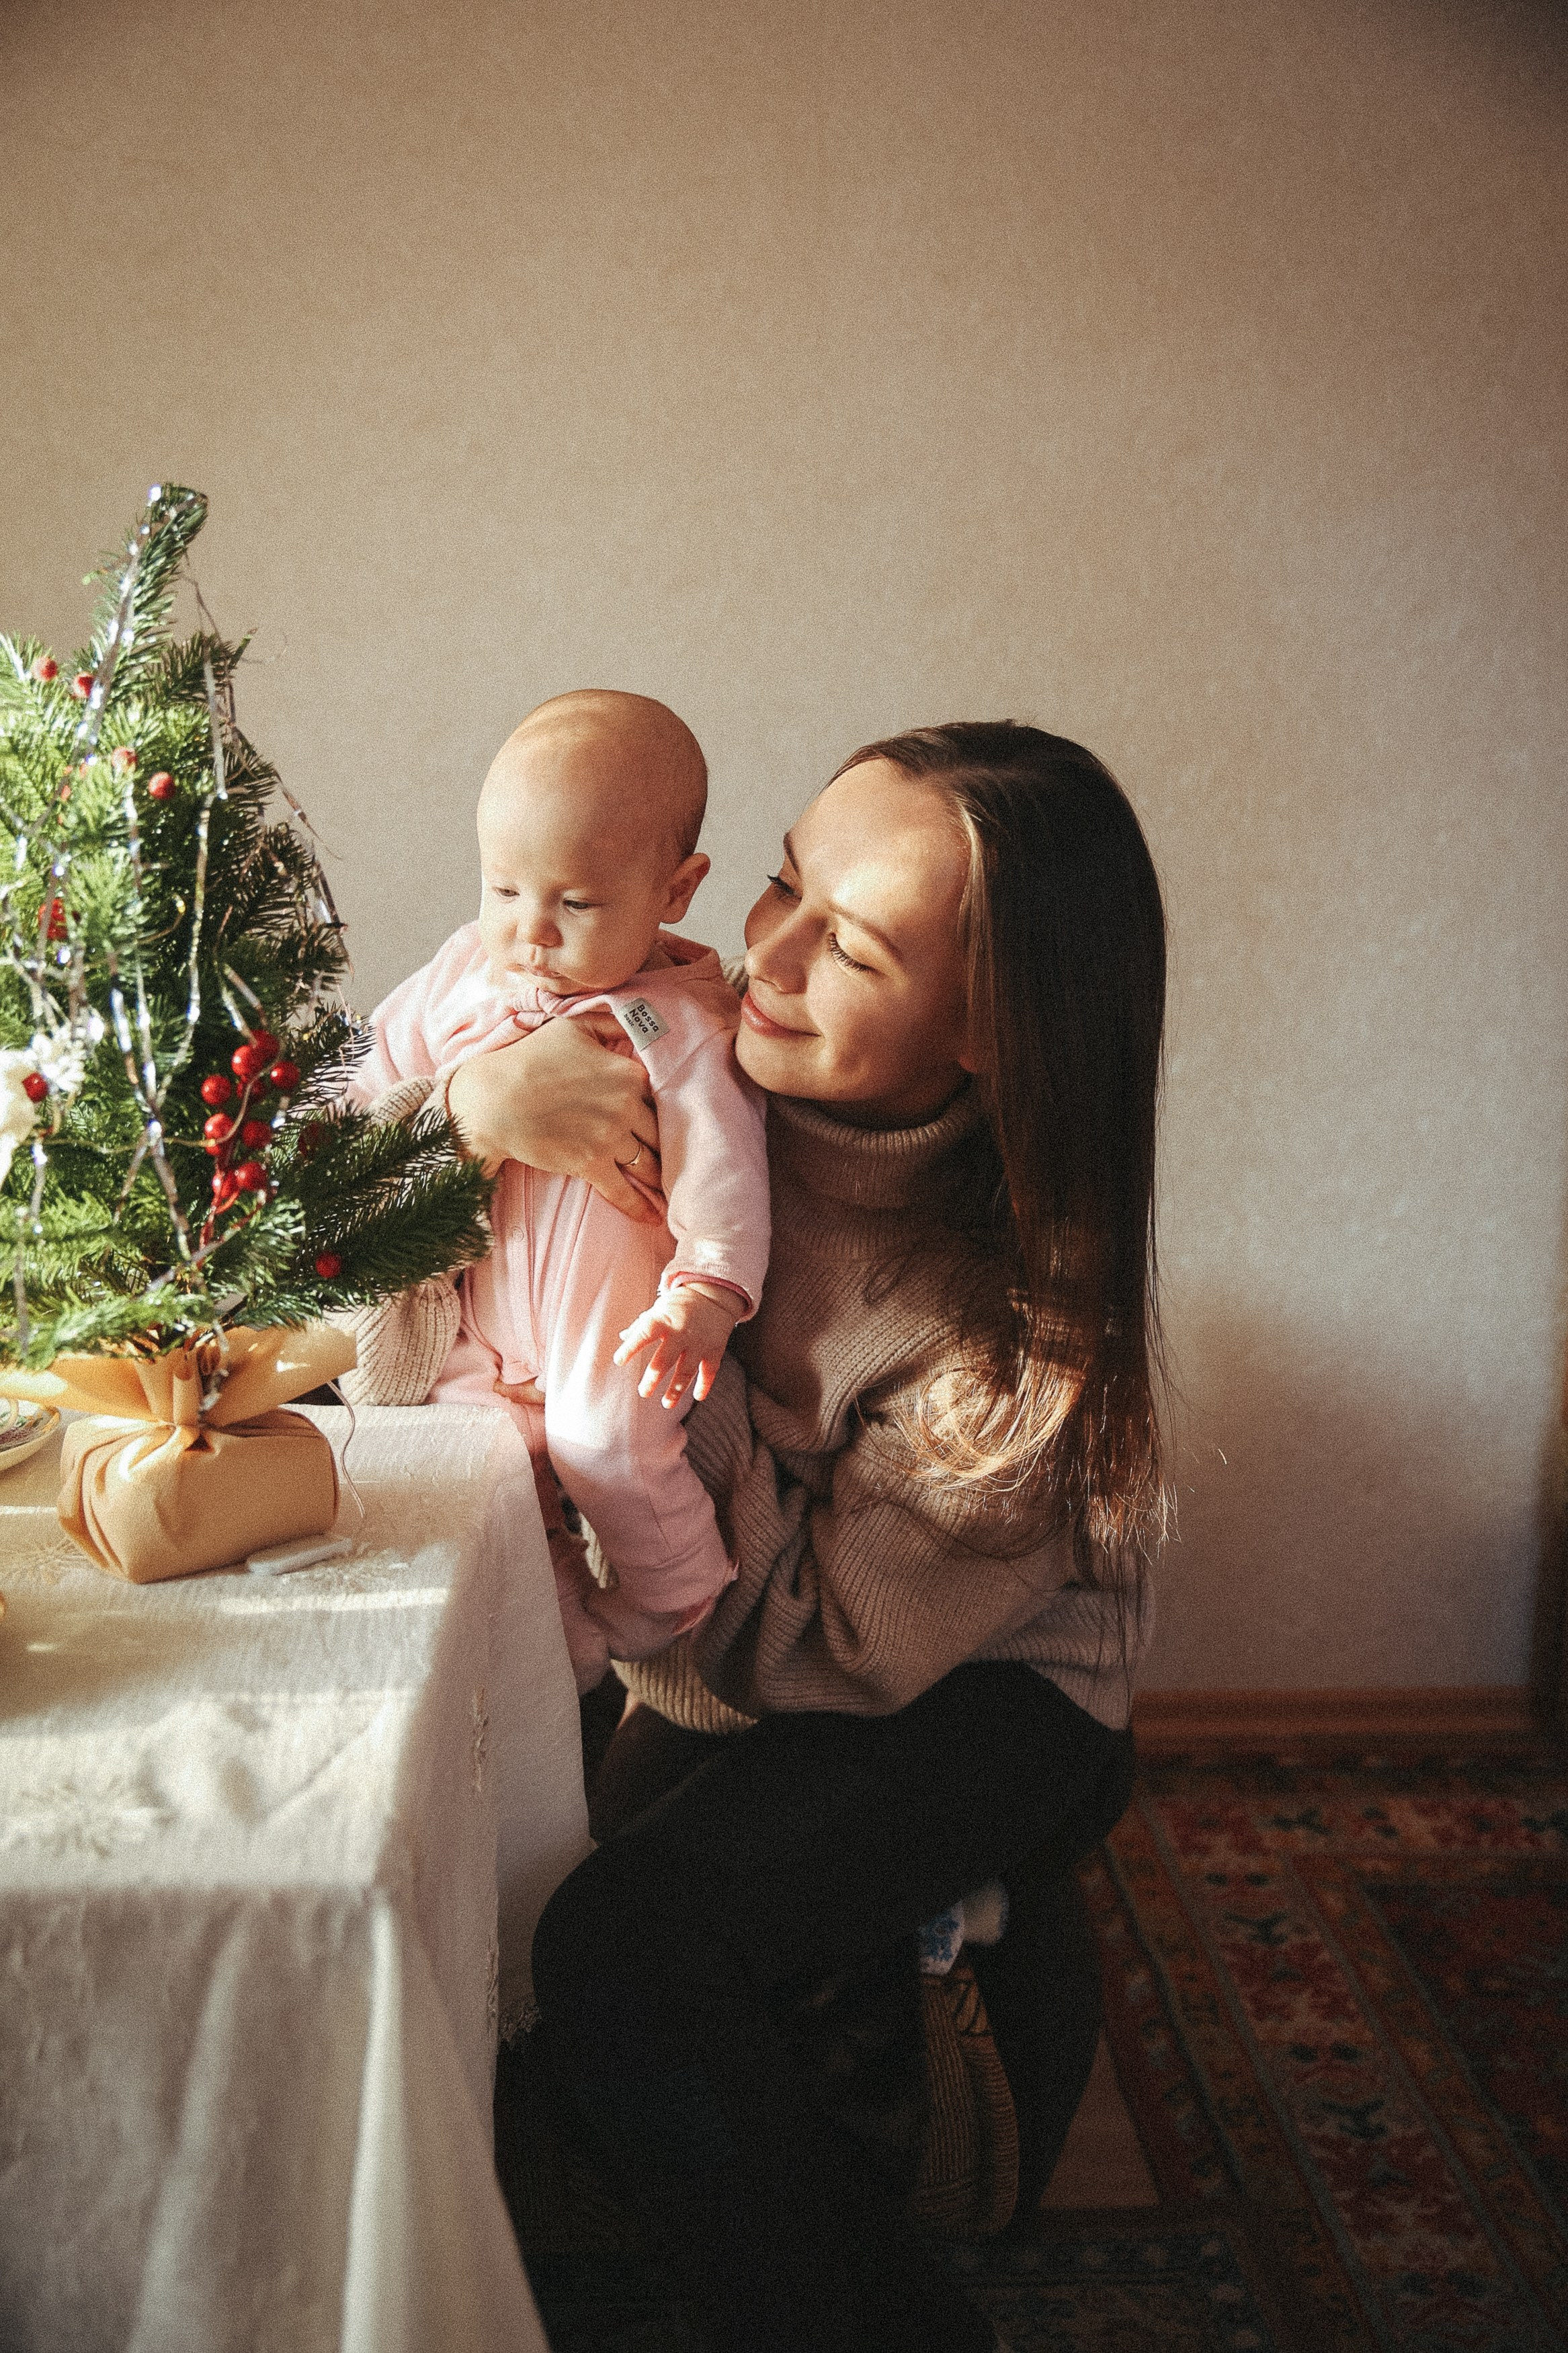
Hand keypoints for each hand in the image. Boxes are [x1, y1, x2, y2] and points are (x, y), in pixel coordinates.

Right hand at [444, 1015, 662, 1222]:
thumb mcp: (574, 1027)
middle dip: (669, 1147)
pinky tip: (653, 1217)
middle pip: (660, 1132)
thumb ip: (611, 1022)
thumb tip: (638, 1020)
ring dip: (659, 1177)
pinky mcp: (590, 1164)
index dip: (667, 1109)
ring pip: (647, 1163)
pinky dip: (639, 1205)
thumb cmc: (530, 1059)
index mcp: (629, 1073)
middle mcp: (626, 1106)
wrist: (494, 1100)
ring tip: (672, 1189)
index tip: (678, 1123)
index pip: (662, 1095)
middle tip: (681, 1160)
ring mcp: (610, 1138)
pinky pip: (622, 1190)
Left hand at [613, 1282, 741, 1408]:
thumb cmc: (679, 1304)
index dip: (631, 1348)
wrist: (713, 1294)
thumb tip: (622, 1337)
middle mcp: (680, 1333)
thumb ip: (641, 1325)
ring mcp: (698, 1343)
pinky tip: (697, 1396)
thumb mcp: (658, 1309)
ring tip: (666, 1404)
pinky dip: (704, 1384)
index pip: (644, 1334)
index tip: (618, 1361)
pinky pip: (709, 1371)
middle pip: (664, 1360)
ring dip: (676, 1390)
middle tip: (643, 1393)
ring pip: (686, 1371)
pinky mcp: (714, 1349)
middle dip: (653, 1378)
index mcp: (663, 1321)